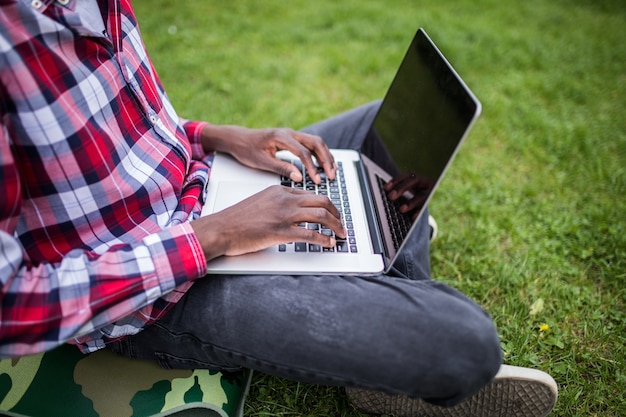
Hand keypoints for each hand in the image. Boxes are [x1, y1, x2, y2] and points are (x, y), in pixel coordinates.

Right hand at [191, 185, 345, 260]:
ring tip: (341, 234)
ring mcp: (283, 215)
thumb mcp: (260, 202)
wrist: (220, 228)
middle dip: (337, 213)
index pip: (310, 194)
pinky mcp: (280, 232)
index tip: (332, 214)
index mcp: (279, 190)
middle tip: (342, 224)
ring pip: (320, 215)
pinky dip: (324, 239)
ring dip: (336, 226)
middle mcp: (284, 199)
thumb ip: (277, 204)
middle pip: (321, 201)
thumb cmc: (236, 219)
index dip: (326, 204)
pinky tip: (329, 243)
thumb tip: (293, 214)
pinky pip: (310, 234)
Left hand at [201, 125, 336, 183]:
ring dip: (326, 156)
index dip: (311, 167)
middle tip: (332, 175)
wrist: (238, 138)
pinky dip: (320, 154)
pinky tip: (325, 165)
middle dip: (326, 160)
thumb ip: (281, 168)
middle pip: (316, 143)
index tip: (316, 180)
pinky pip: (312, 145)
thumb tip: (299, 177)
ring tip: (333, 172)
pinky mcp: (293, 139)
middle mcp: (289, 133)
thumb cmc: (247, 149)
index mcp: (281, 137)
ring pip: (316, 142)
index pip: (302, 152)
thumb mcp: (261, 162)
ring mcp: (292, 135)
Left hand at [383, 172, 433, 219]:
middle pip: (413, 182)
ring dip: (411, 202)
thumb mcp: (409, 191)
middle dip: (401, 188)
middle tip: (391, 196)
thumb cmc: (415, 196)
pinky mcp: (433, 203)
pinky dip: (419, 212)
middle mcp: (425, 183)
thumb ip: (399, 191)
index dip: (396, 180)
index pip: (407, 176)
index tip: (386, 188)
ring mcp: (431, 193)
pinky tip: (413, 218)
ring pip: (422, 196)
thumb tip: (385, 194)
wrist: (430, 201)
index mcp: (417, 178)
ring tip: (401, 209)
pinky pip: (426, 208)